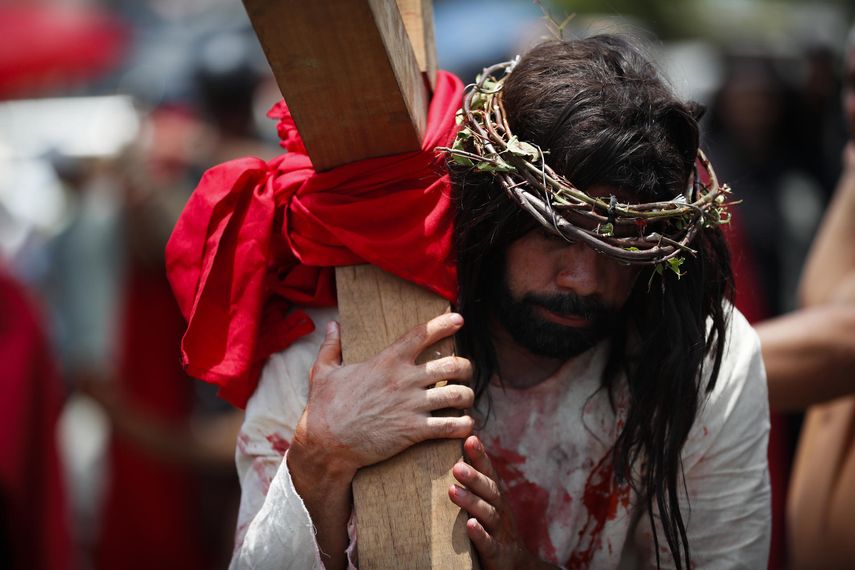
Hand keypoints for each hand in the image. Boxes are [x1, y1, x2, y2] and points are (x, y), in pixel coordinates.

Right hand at [292, 313, 474, 479]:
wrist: (327, 443)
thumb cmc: (324, 407)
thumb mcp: (323, 371)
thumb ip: (331, 346)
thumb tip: (332, 325)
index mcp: (387, 361)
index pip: (422, 334)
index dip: (444, 324)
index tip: (459, 320)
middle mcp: (405, 379)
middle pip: (453, 365)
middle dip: (466, 367)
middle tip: (465, 373)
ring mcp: (411, 405)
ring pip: (459, 395)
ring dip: (468, 396)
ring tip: (465, 400)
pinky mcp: (414, 430)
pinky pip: (451, 426)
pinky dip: (464, 425)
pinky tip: (464, 425)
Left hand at [449, 436, 554, 569]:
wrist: (514, 563)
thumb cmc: (493, 526)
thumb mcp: (486, 501)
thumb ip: (474, 481)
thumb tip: (457, 451)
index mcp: (494, 495)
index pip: (488, 472)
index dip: (480, 455)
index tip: (470, 438)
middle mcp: (499, 508)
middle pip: (488, 490)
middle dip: (474, 477)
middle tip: (456, 466)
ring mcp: (499, 530)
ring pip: (487, 513)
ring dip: (471, 501)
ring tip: (453, 491)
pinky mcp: (496, 552)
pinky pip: (488, 543)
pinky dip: (479, 534)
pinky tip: (469, 525)